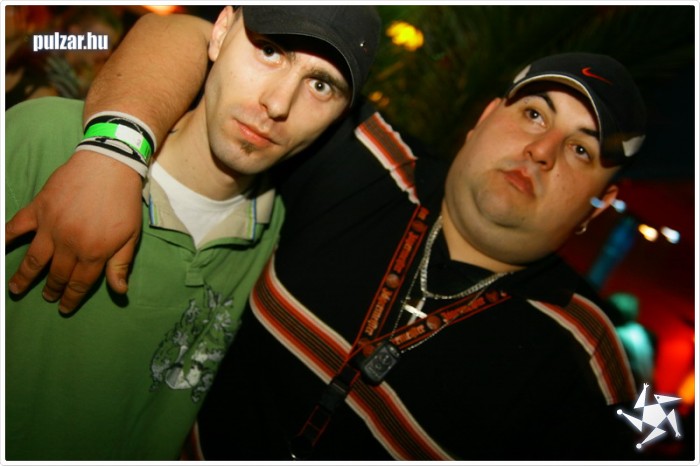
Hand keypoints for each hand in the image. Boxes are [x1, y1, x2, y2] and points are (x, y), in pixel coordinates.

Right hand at [5, 150, 142, 313]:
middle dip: (51, 289)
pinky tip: (0, 247)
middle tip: (47, 297)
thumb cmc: (124, 202)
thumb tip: (119, 291)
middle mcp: (69, 244)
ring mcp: (50, 226)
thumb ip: (120, 264)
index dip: (71, 297)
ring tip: (16, 288)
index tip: (64, 308)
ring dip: (24, 276)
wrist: (110, 166)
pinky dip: (5, 238)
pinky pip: (16, 227)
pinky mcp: (38, 208)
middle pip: (56, 274)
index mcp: (94, 252)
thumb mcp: (131, 236)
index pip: (79, 283)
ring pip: (33, 259)